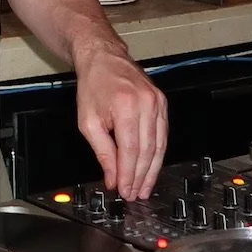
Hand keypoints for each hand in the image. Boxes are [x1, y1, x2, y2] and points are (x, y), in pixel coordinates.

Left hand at [75, 45, 167, 199]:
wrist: (103, 57)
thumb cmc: (93, 85)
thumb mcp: (88, 120)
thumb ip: (102, 151)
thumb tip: (111, 177)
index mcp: (125, 107)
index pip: (130, 150)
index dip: (128, 174)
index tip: (123, 190)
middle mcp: (146, 103)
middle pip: (147, 150)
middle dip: (140, 176)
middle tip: (135, 194)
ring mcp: (157, 102)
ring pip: (159, 145)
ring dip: (152, 169)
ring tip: (145, 187)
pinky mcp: (162, 102)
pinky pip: (163, 134)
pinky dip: (158, 153)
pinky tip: (152, 167)